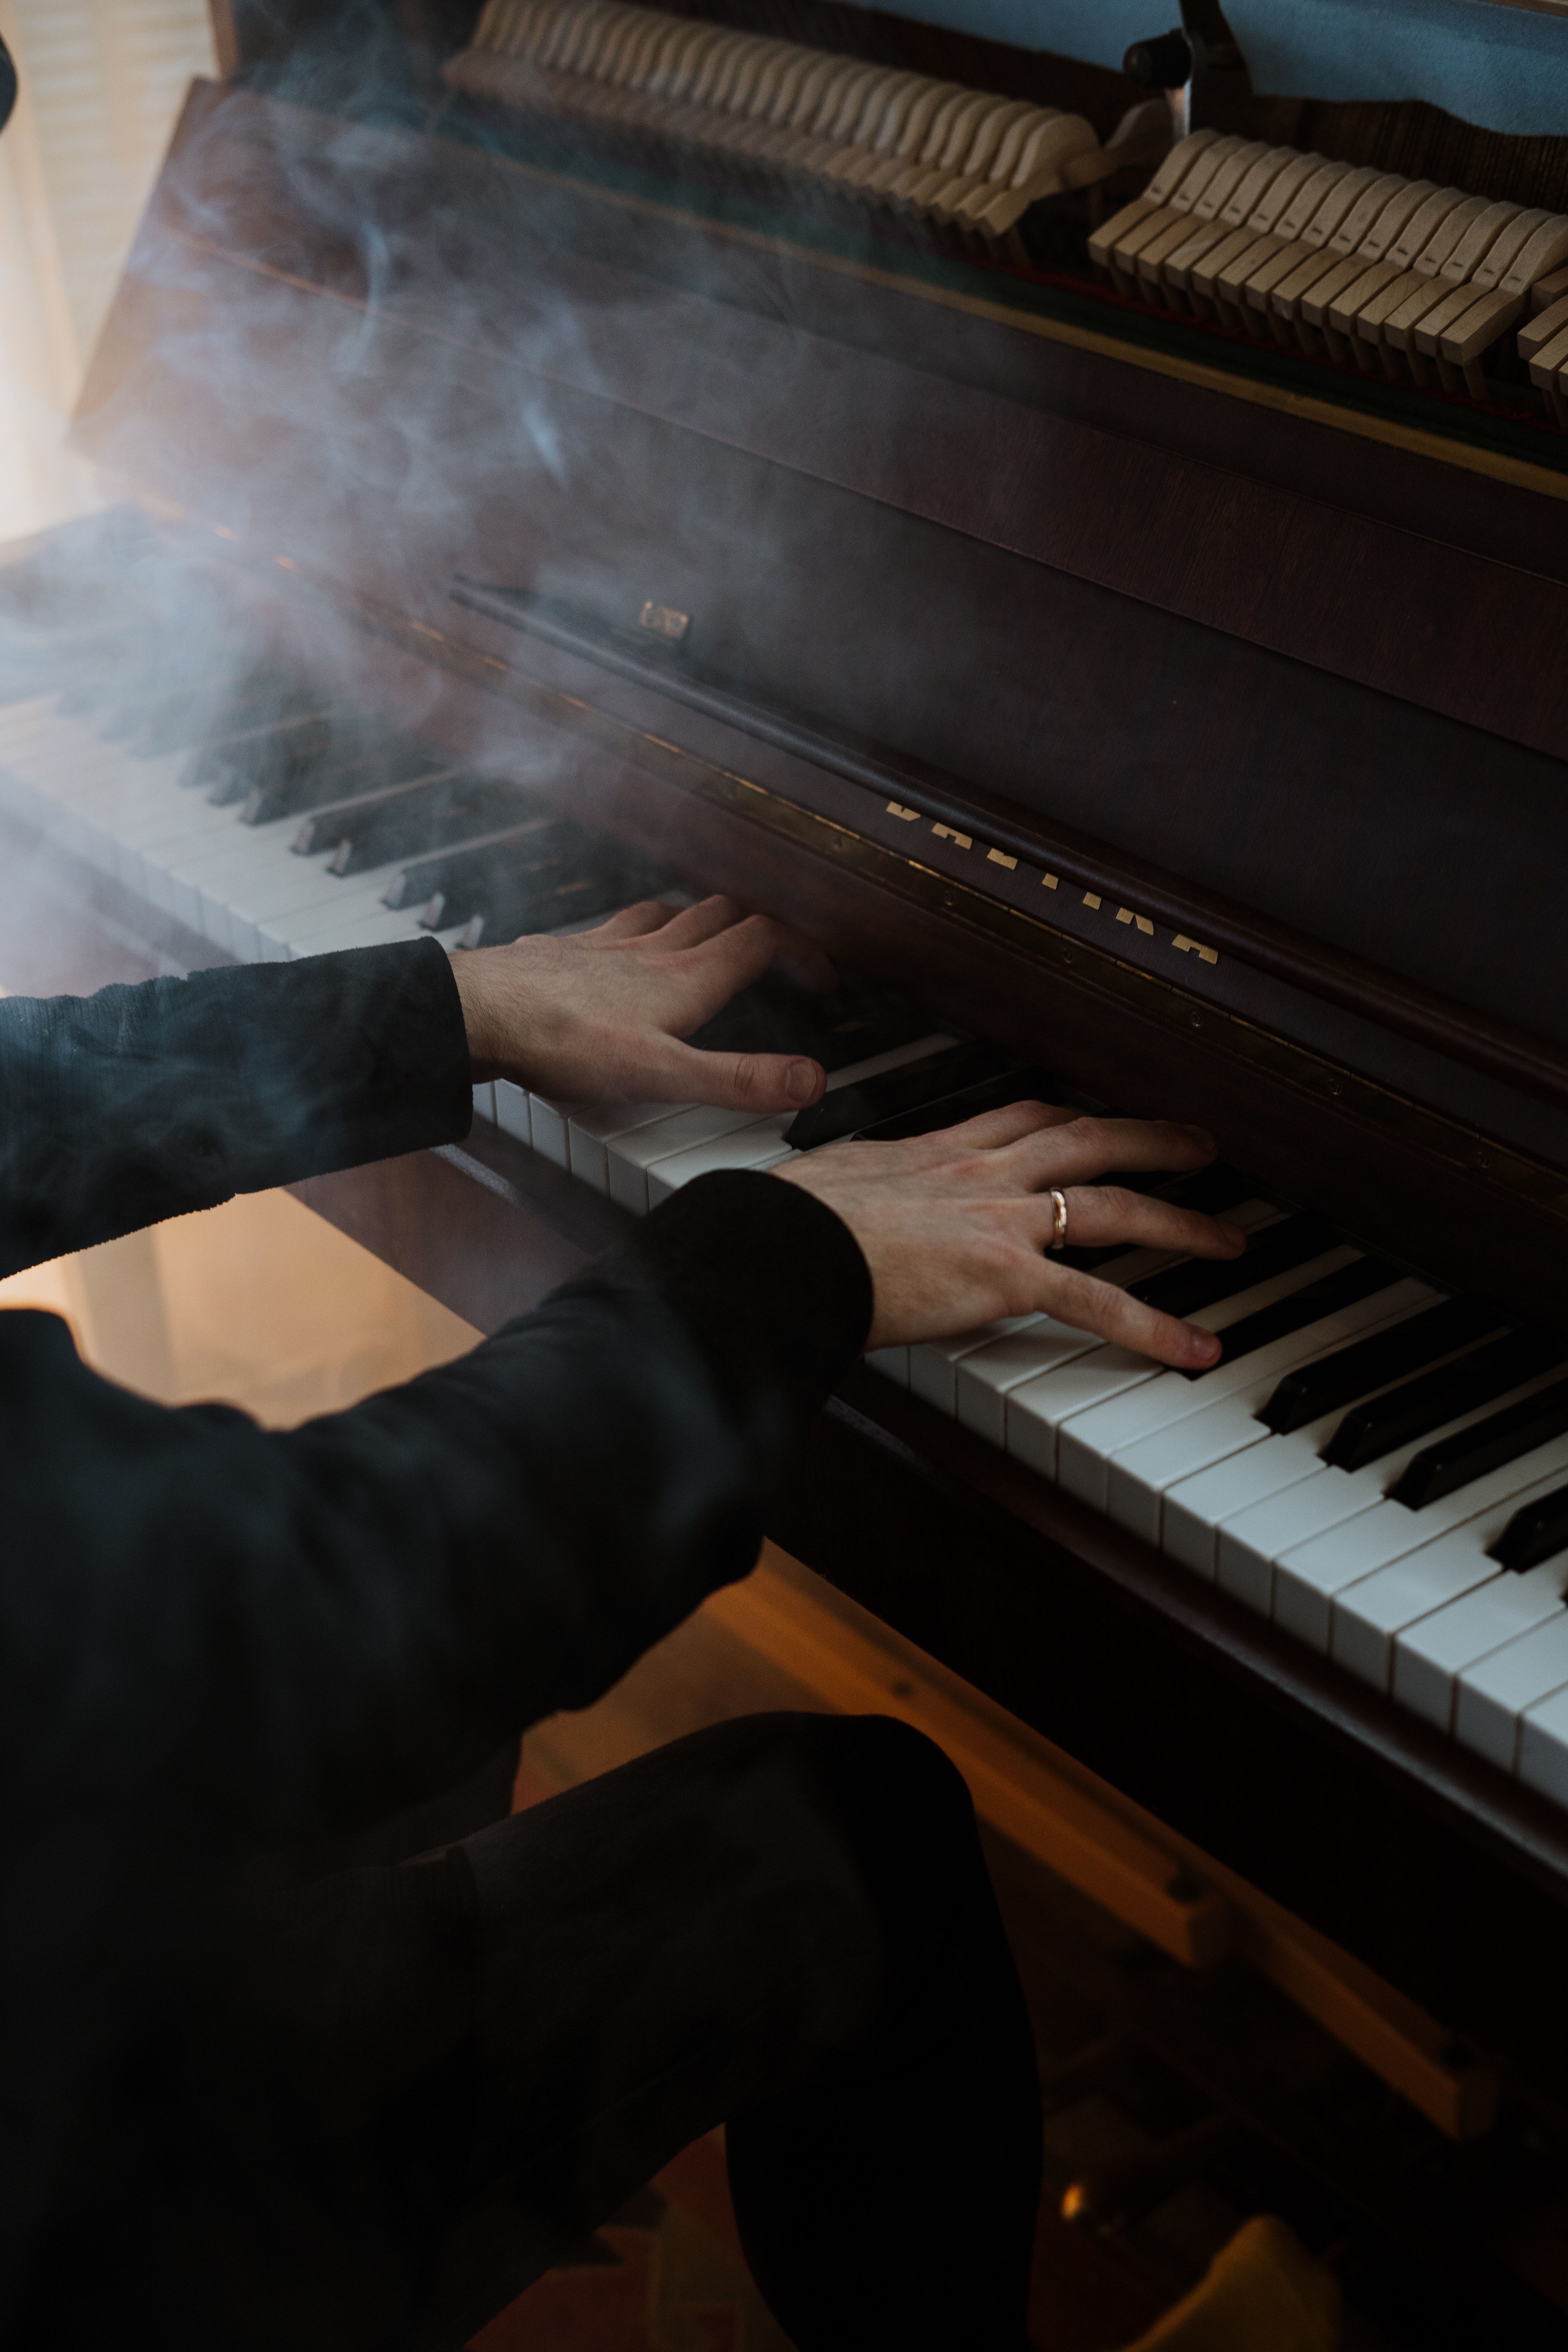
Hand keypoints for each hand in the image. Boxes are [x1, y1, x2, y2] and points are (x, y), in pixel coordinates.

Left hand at [450, 897, 836, 1108]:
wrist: (479, 1014)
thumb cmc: (563, 1044)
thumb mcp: (664, 1076)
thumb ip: (739, 1079)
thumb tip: (810, 1080)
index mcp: (684, 978)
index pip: (761, 941)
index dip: (800, 952)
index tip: (819, 975)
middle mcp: (648, 951)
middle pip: (718, 915)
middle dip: (755, 926)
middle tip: (772, 950)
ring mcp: (602, 946)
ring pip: (663, 913)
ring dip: (694, 918)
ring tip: (705, 933)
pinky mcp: (561, 952)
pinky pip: (604, 928)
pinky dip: (626, 931)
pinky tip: (611, 949)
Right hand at [774, 1103, 1246, 1367]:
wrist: (774, 1248)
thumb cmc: (776, 1228)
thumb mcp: (823, 1185)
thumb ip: (852, 1190)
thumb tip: (834, 1200)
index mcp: (930, 1150)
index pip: (1018, 1118)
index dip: (1068, 1117)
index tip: (1097, 1118)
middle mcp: (975, 1171)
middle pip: (1086, 1139)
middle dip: (1151, 1140)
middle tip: (1201, 1147)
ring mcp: (996, 1218)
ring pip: (1112, 1206)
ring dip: (1180, 1221)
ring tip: (1229, 1240)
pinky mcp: (1003, 1274)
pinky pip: (1098, 1302)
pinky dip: (1156, 1326)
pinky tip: (1195, 1349)